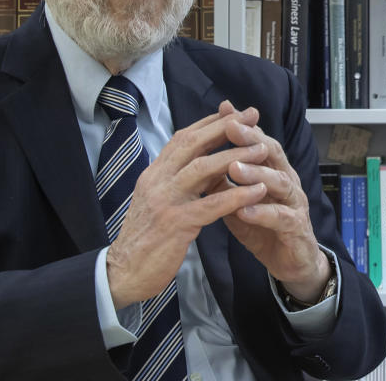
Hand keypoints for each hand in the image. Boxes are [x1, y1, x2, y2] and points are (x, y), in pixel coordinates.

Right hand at [105, 106, 269, 308]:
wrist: (123, 272)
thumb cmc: (145, 239)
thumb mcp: (157, 201)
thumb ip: (176, 182)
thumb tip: (203, 165)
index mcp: (153, 174)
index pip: (182, 138)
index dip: (209, 123)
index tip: (233, 112)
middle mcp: (156, 180)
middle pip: (192, 143)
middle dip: (225, 127)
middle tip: (252, 116)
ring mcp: (164, 200)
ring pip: (203, 168)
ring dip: (235, 156)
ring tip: (262, 149)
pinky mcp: (175, 224)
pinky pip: (211, 205)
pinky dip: (236, 195)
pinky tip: (258, 191)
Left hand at [213, 102, 332, 303]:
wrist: (291, 264)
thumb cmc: (263, 227)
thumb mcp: (237, 201)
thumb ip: (222, 181)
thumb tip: (197, 159)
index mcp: (272, 170)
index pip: (258, 141)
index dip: (242, 125)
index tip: (224, 109)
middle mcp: (286, 180)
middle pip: (272, 153)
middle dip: (252, 139)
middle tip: (231, 128)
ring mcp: (294, 204)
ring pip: (279, 182)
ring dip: (256, 173)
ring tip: (234, 168)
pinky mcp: (297, 229)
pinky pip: (282, 218)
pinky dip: (263, 213)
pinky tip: (244, 210)